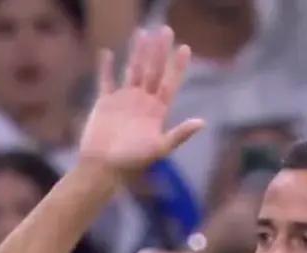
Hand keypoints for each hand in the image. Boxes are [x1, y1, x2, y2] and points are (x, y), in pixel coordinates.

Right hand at [79, 27, 203, 176]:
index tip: (185, 48)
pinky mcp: (105, 104)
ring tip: (142, 32)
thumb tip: (202, 122)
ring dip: (137, 52)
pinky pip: (106, 81)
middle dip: (159, 51)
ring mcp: (124, 101)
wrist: (104, 169)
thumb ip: (180, 134)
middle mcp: (143, 103)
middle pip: (153, 71)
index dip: (178, 66)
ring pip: (132, 70)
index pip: (171, 83)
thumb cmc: (133, 162)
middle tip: (166, 29)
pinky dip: (106, 67)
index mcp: (157, 111)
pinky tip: (107, 52)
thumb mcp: (160, 148)